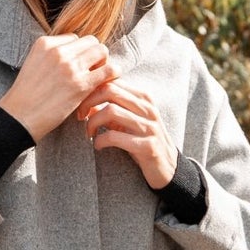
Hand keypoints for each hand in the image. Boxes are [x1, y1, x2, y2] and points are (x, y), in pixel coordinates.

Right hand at [0, 33, 115, 141]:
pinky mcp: (81, 84)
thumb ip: (50, 56)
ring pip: (102, 50)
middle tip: (91, 71)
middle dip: (94, 54)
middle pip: (90, 41)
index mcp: (45, 43)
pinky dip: (113, 73)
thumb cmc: (26, 96)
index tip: (77, 66)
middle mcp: (58, 51)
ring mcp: (70, 67)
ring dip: (103, 62)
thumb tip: (73, 57)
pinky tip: (107, 82)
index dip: (79, 52)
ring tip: (96, 78)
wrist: (19, 117)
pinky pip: (109, 69)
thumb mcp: (33, 64)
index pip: (74, 38)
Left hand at [76, 75, 178, 189]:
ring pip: (111, 111)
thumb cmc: (143, 140)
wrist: (168, 167)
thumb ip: (113, 108)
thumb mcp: (130, 120)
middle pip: (110, 91)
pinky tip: (98, 145)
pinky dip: (100, 140)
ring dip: (92, 122)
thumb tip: (86, 99)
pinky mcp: (148, 146)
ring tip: (89, 133)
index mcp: (143, 99)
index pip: (112, 82)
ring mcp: (149, 127)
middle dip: (88, 102)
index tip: (81, 106)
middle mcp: (148, 109)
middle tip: (81, 116)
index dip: (91, 91)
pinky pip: (115, 137)